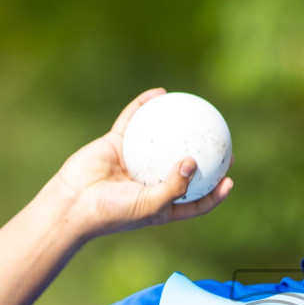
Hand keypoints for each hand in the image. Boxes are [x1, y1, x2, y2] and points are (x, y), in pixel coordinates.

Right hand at [49, 88, 232, 241]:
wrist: (74, 203)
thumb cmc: (114, 212)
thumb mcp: (151, 205)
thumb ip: (175, 186)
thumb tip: (193, 161)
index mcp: (161, 204)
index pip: (194, 201)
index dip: (214, 193)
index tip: (229, 180)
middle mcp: (150, 182)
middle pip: (183, 168)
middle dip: (204, 156)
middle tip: (223, 143)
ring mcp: (134, 161)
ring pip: (160, 140)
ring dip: (178, 126)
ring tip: (197, 111)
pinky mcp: (116, 143)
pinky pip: (134, 120)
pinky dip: (146, 106)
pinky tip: (160, 93)